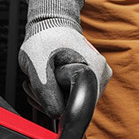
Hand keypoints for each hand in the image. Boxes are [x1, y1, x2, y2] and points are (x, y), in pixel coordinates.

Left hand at [18, 0, 110, 116]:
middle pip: (75, 106)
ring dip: (51, 99)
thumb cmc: (46, 37)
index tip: (45, 99)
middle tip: (37, 86)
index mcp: (93, 69)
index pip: (79, 105)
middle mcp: (101, 75)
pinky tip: (48, 84)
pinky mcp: (90, 81)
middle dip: (51, 102)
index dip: (59, 107)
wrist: (52, 24)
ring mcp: (97, 78)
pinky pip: (71, 98)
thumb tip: (56, 114)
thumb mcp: (37, 63)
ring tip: (42, 80)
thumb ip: (45, 90)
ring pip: (71, 104)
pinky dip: (56, 95)